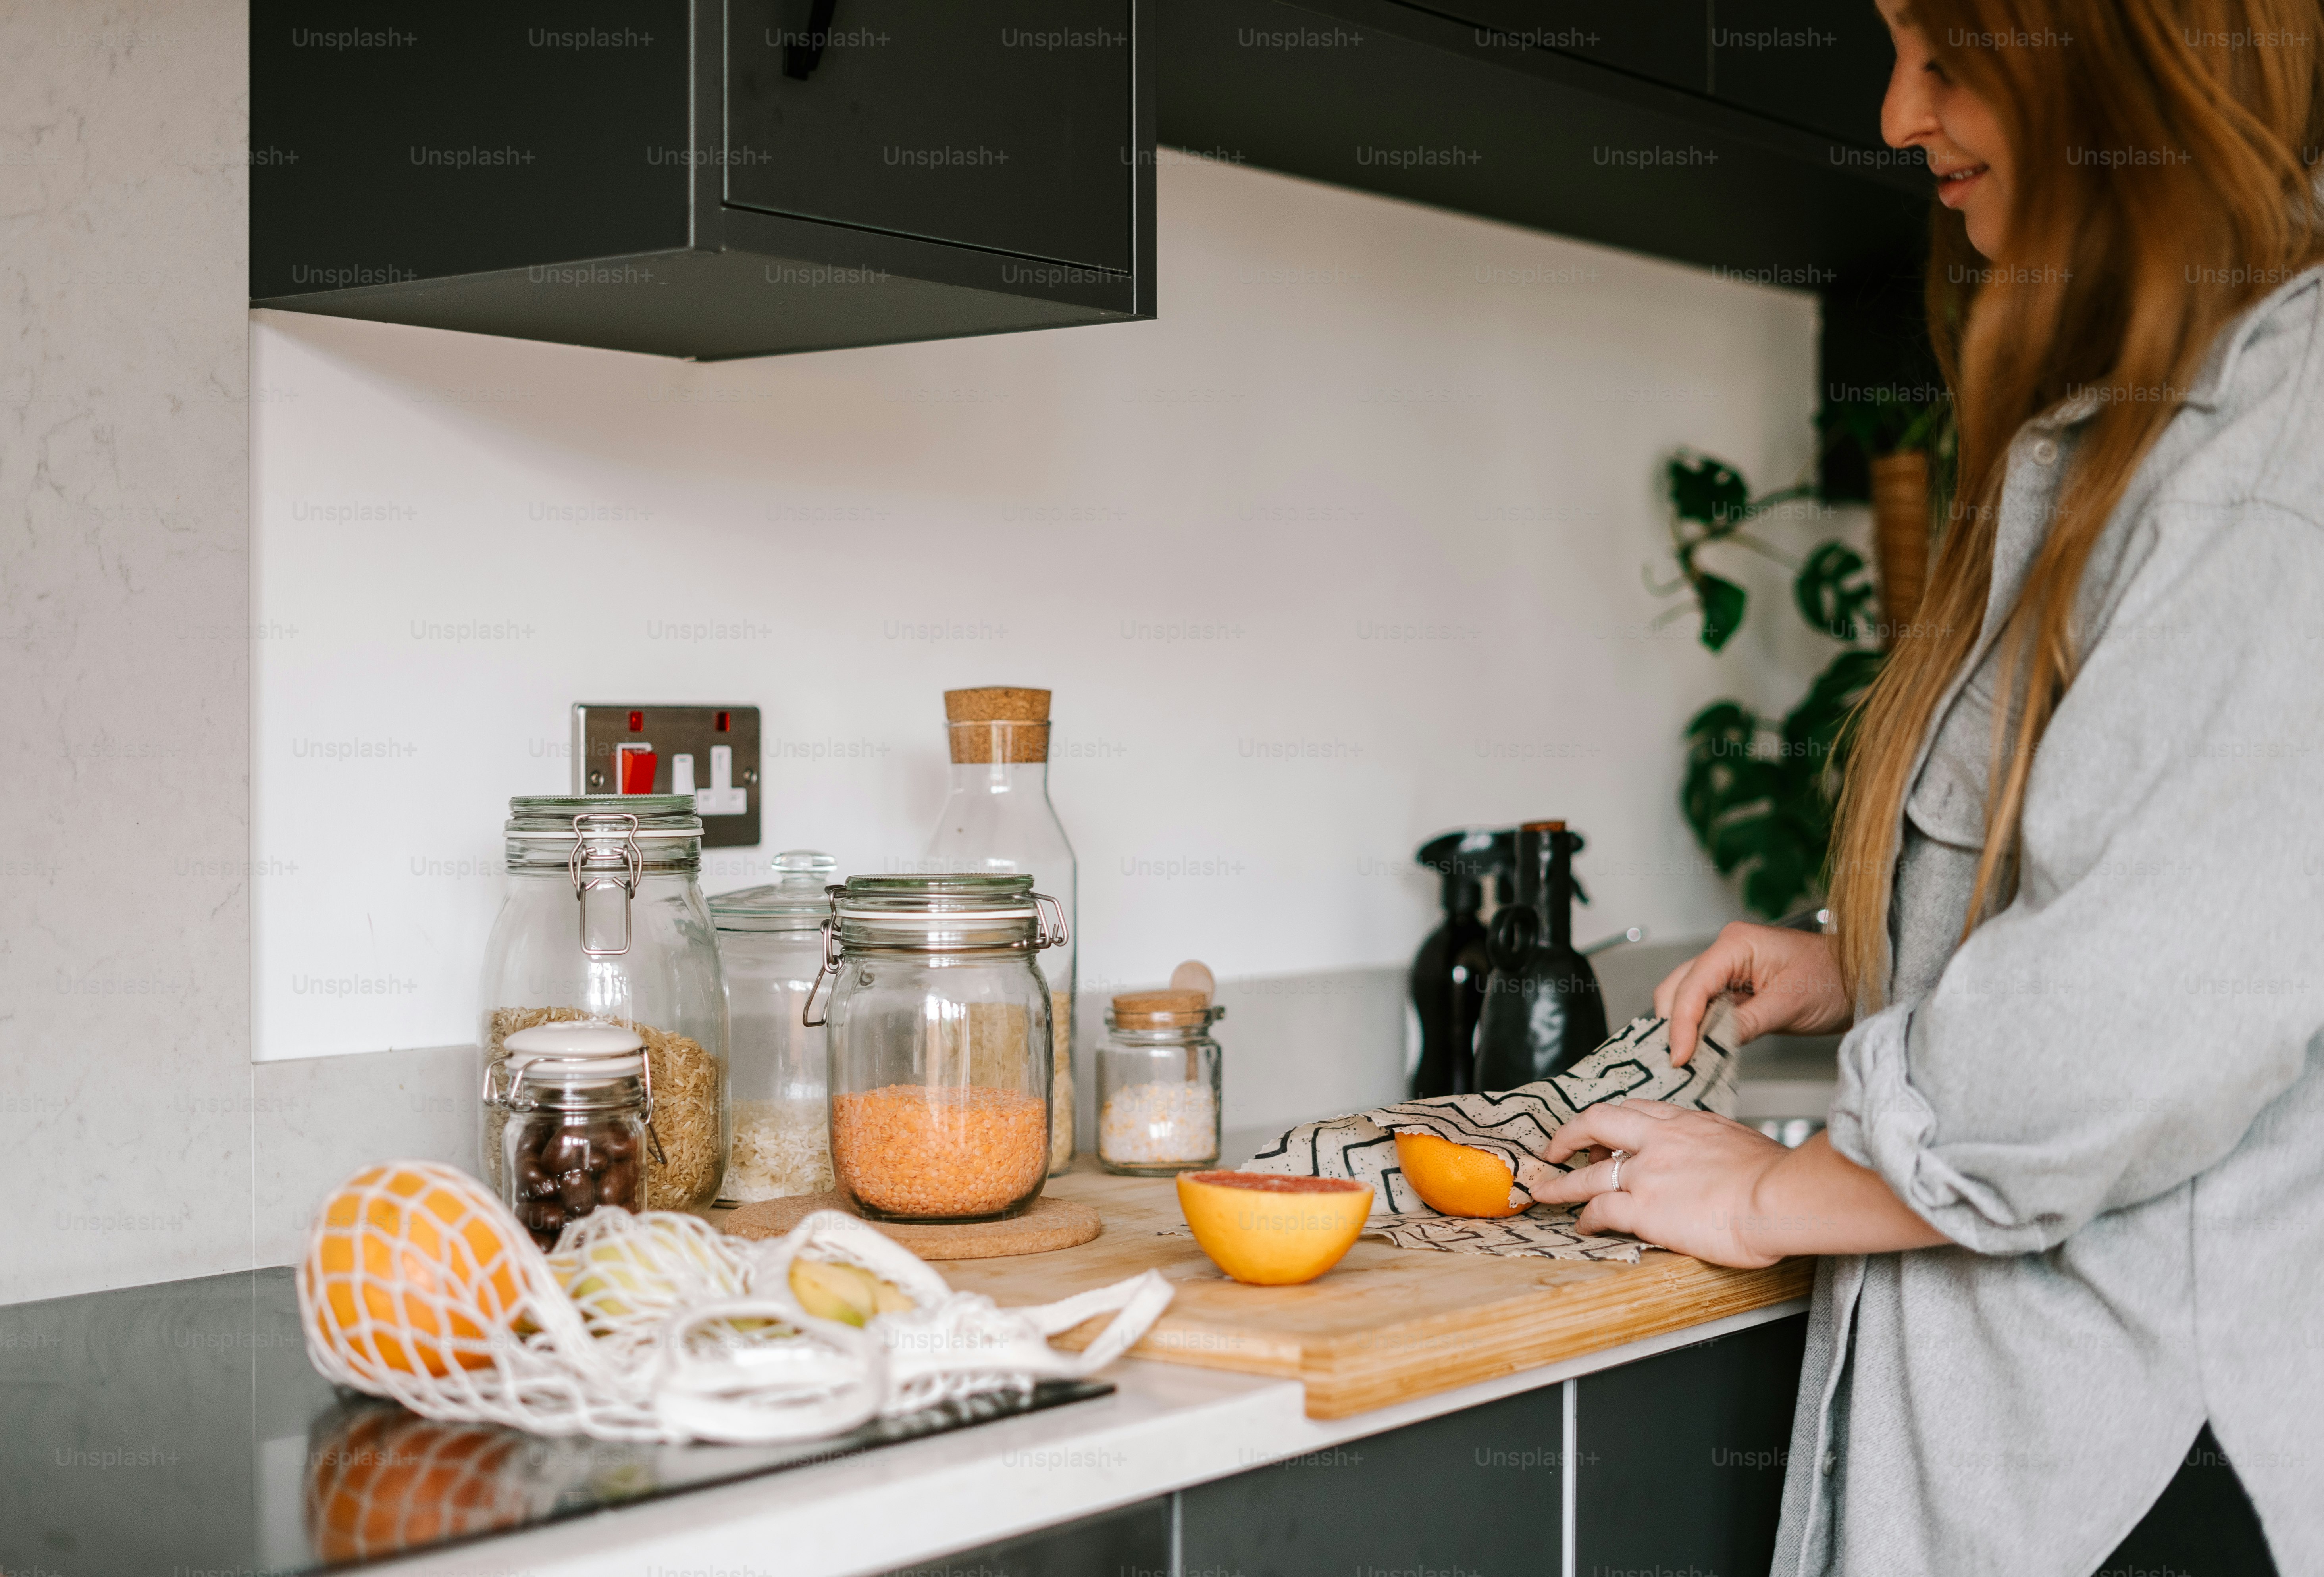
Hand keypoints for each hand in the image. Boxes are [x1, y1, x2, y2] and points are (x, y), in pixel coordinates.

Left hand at [1528, 1099, 1788, 1267]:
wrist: (1780, 1197)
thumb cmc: (1776, 1178)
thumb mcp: (1741, 1143)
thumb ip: (1715, 1146)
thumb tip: (1716, 1159)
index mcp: (1685, 1122)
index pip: (1636, 1111)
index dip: (1612, 1123)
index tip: (1602, 1133)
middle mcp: (1658, 1140)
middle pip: (1596, 1123)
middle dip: (1568, 1135)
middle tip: (1555, 1149)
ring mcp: (1646, 1173)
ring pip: (1587, 1173)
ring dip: (1562, 1184)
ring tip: (1545, 1193)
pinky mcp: (1644, 1209)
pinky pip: (1599, 1210)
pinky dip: (1585, 1218)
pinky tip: (1583, 1226)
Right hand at [1654, 922, 1851, 1064]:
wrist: (1859, 979)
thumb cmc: (1834, 979)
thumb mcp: (1790, 1004)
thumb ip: (1746, 1023)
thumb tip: (1710, 1045)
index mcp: (1736, 944)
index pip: (1693, 985)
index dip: (1682, 1024)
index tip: (1680, 1057)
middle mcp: (1725, 952)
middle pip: (1678, 988)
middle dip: (1674, 1025)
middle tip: (1678, 1062)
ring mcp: (1727, 969)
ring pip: (1686, 999)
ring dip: (1684, 1029)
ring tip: (1689, 1059)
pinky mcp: (1733, 988)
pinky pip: (1705, 1009)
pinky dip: (1700, 1030)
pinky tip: (1703, 1050)